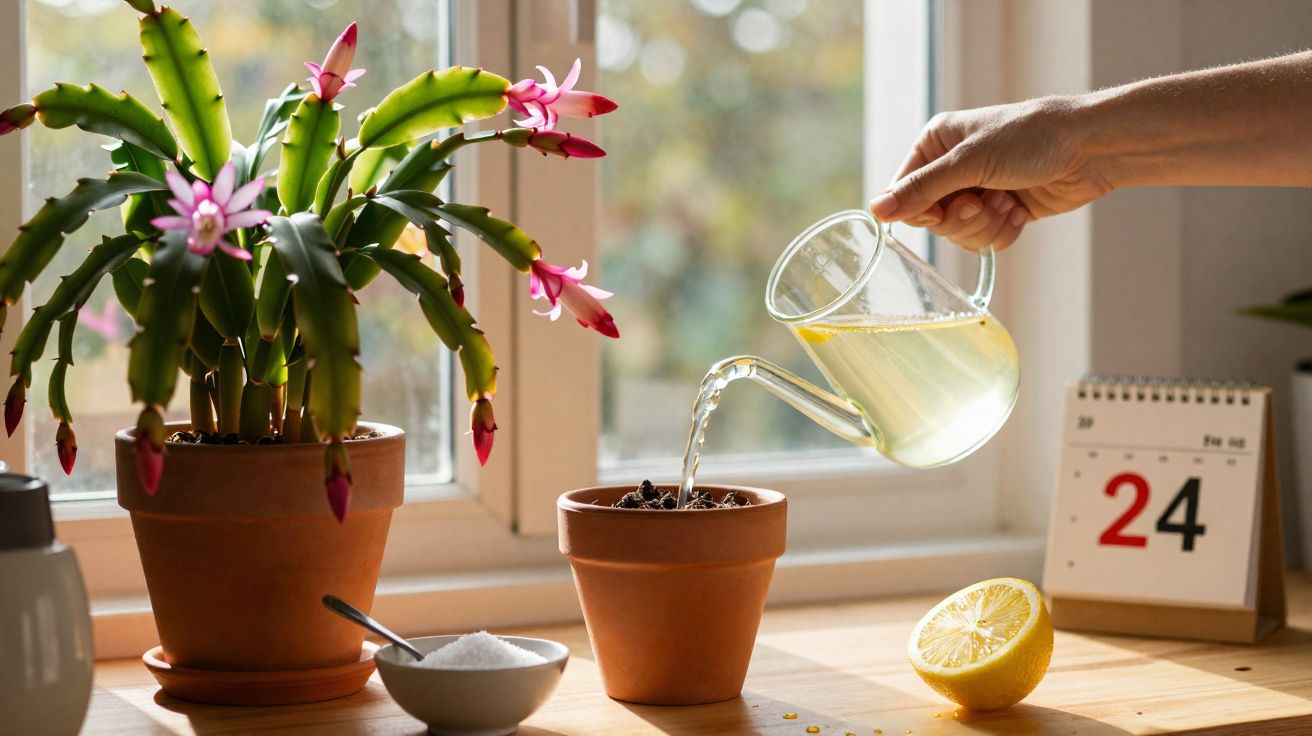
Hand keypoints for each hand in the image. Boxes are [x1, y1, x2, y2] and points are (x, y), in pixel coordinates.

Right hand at [869, 96, 1115, 250]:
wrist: (1091, 148)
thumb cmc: (1032, 138)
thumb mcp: (970, 162)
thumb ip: (922, 189)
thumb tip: (876, 209)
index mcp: (936, 144)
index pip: (905, 192)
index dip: (922, 211)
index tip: (946, 210)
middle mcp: (952, 167)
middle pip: (931, 219)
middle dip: (962, 218)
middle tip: (984, 202)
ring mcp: (978, 190)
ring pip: (959, 233)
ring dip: (986, 225)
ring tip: (1009, 202)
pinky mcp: (1002, 210)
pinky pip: (985, 240)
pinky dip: (1003, 231)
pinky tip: (1021, 209)